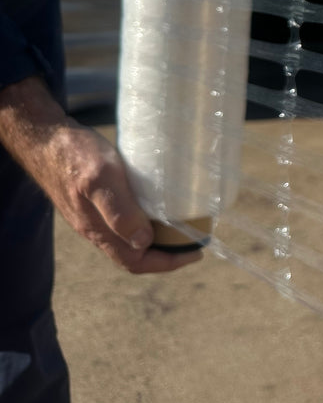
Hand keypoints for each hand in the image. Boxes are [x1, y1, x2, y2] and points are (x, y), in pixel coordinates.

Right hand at [0, 76, 201, 273]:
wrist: (47, 139)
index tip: (196, 252)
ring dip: (158, 237)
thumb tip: (144, 241)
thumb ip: (119, 212)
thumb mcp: (102, 180)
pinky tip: (160, 204)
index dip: (168, 262)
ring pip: (130, 239)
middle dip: (168, 254)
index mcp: (100, 231)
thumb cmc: (75, 156)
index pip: (137, 262)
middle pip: (136, 255)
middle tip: (195, 239)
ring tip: (184, 224)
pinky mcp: (96, 202)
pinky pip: (125, 220)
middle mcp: (98, 229)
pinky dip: (147, 219)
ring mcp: (96, 216)